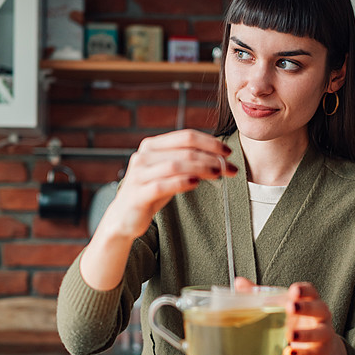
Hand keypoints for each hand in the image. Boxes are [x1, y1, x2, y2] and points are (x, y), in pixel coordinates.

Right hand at [101, 129, 236, 240]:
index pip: (186, 136)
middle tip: (229, 167)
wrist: (124, 217)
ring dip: (201, 168)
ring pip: (175, 165)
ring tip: (218, 174)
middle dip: (211, 158)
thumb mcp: (168, 172)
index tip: (228, 152)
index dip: (210, 142)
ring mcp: (139, 174)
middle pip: (184, 150)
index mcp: (151, 145)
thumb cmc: (151, 192)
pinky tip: (196, 183)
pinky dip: (181, 182)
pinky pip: (162, 185)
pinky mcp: (138, 194)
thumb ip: (186, 161)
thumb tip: (219, 157)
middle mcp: (143, 156)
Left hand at [233, 278, 346, 354]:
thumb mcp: (281, 305)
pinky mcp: (320, 351)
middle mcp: (320, 315)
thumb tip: (239, 283)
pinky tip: (288, 352)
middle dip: (305, 308)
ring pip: (319, 332)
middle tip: (290, 307)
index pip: (311, 291)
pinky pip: (312, 352)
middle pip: (318, 309)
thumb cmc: (296, 319)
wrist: (319, 344)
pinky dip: (300, 353)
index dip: (303, 290)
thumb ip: (260, 294)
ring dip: (305, 334)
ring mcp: (323, 333)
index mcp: (310, 300)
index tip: (293, 290)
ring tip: (289, 334)